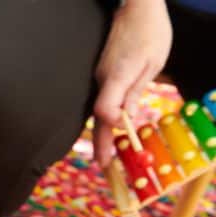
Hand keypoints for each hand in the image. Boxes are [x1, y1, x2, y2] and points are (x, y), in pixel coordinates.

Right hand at [92, 0, 171, 166]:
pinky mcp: (101, 73)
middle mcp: (102, 79)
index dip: (114, 126)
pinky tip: (110, 127)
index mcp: (117, 76)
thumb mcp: (154, 63)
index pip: (106, 110)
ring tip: (106, 154)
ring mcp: (99, 76)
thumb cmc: (150, 32)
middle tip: (104, 165)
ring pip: (98, 109)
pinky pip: (101, 98)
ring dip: (102, 131)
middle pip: (98, 117)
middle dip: (100, 143)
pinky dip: (104, 116)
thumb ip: (137, 91)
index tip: (125, 136)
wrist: (136, 7)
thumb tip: (128, 118)